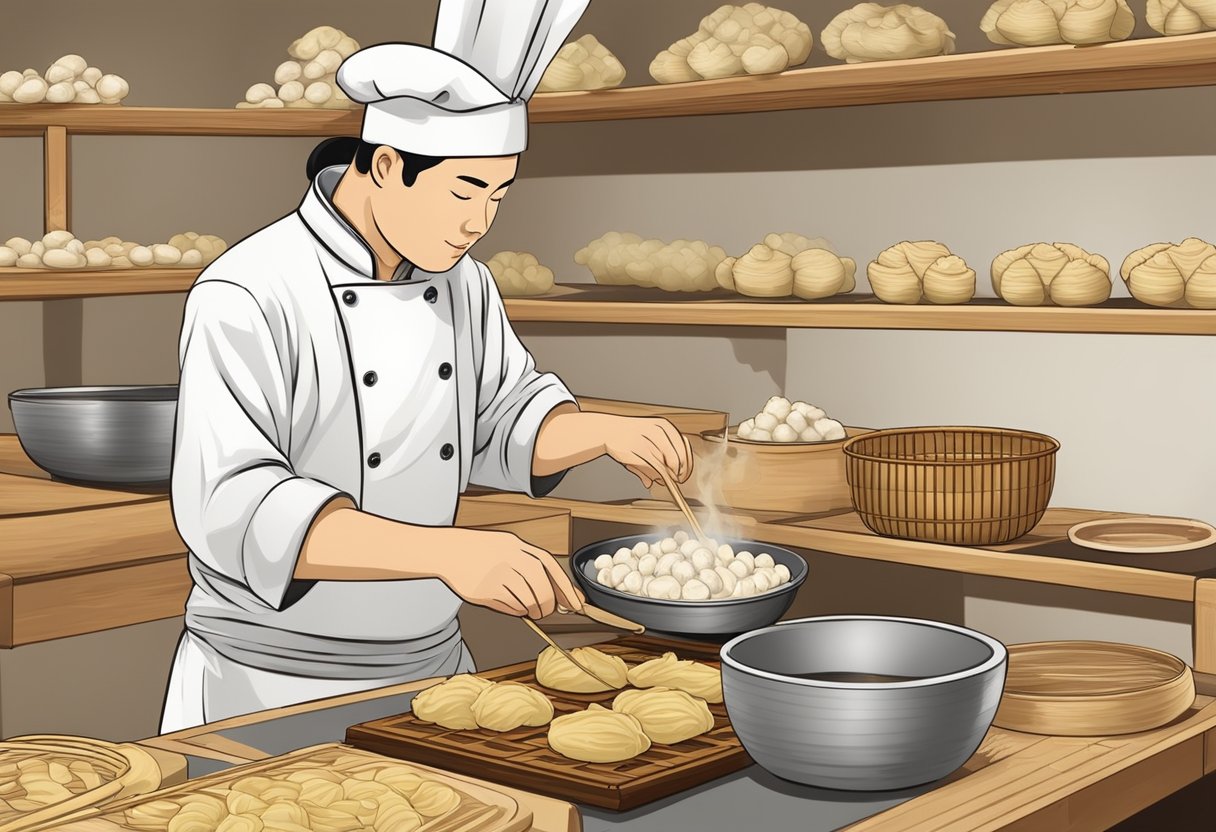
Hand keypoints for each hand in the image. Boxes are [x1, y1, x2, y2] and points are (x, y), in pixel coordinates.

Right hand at [437, 529, 585, 617]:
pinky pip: (510, 607)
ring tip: (532, 610)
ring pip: (527, 600)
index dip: (566, 587)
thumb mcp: (507, 546)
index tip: (576, 602)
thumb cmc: (479, 550)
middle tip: (548, 610)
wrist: (447, 551)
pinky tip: (514, 606)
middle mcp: (508, 559)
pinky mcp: (484, 591)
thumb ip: (530, 563)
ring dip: (534, 610)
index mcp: (516, 545)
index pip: (550, 566)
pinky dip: (516, 611)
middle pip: (541, 587)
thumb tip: (559, 591)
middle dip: (549, 604)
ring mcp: (496, 575)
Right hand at [600, 415, 692, 489]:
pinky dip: (656, 477)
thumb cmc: (628, 434)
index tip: (683, 473)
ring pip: (667, 466)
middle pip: (679, 459)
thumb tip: (667, 469)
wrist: (607, 430)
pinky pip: (655, 469)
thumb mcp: (648, 439)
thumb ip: (660, 454)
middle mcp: (660, 432)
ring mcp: (651, 442)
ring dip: (665, 476)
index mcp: (665, 426)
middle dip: (678, 473)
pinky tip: (650, 479)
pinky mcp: (642, 452)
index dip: (686, 464)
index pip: (685, 448)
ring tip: (657, 478)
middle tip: (675, 480)